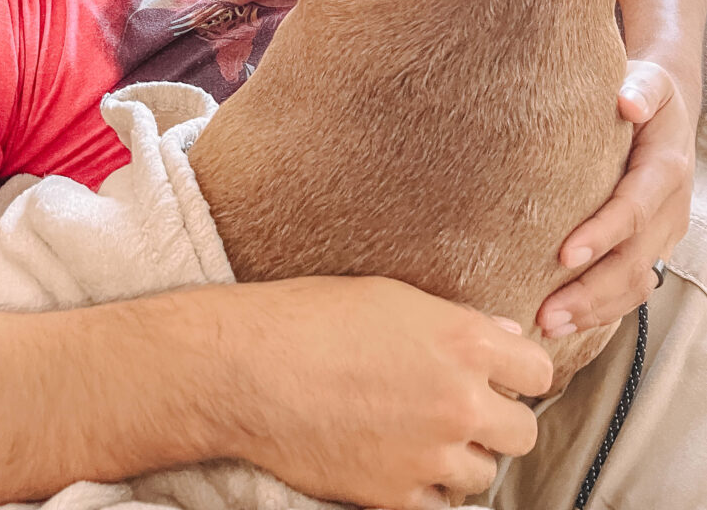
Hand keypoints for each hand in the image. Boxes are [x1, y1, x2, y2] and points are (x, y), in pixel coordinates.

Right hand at [219, 275, 552, 509]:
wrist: (250, 367)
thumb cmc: (315, 317)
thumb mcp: (393, 298)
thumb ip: (458, 323)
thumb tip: (504, 339)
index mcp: (463, 342)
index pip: (537, 372)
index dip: (522, 373)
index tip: (504, 375)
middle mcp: (458, 401)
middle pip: (523, 433)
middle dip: (500, 420)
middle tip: (467, 408)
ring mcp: (430, 455)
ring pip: (485, 475)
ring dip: (465, 457)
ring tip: (428, 434)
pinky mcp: (395, 496)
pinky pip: (442, 506)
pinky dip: (431, 489)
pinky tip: (405, 461)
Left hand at [538, 60, 692, 337]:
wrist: (666, 108)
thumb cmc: (645, 92)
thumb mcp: (648, 79)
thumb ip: (639, 88)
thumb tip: (625, 102)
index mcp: (664, 168)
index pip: (632, 209)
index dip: (602, 234)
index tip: (563, 254)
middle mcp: (668, 208)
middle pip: (633, 261)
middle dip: (591, 291)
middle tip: (546, 312)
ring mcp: (663, 233)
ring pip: (635, 283)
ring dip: (594, 310)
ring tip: (548, 325)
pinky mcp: (652, 245)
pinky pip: (633, 285)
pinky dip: (603, 309)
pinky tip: (568, 322)